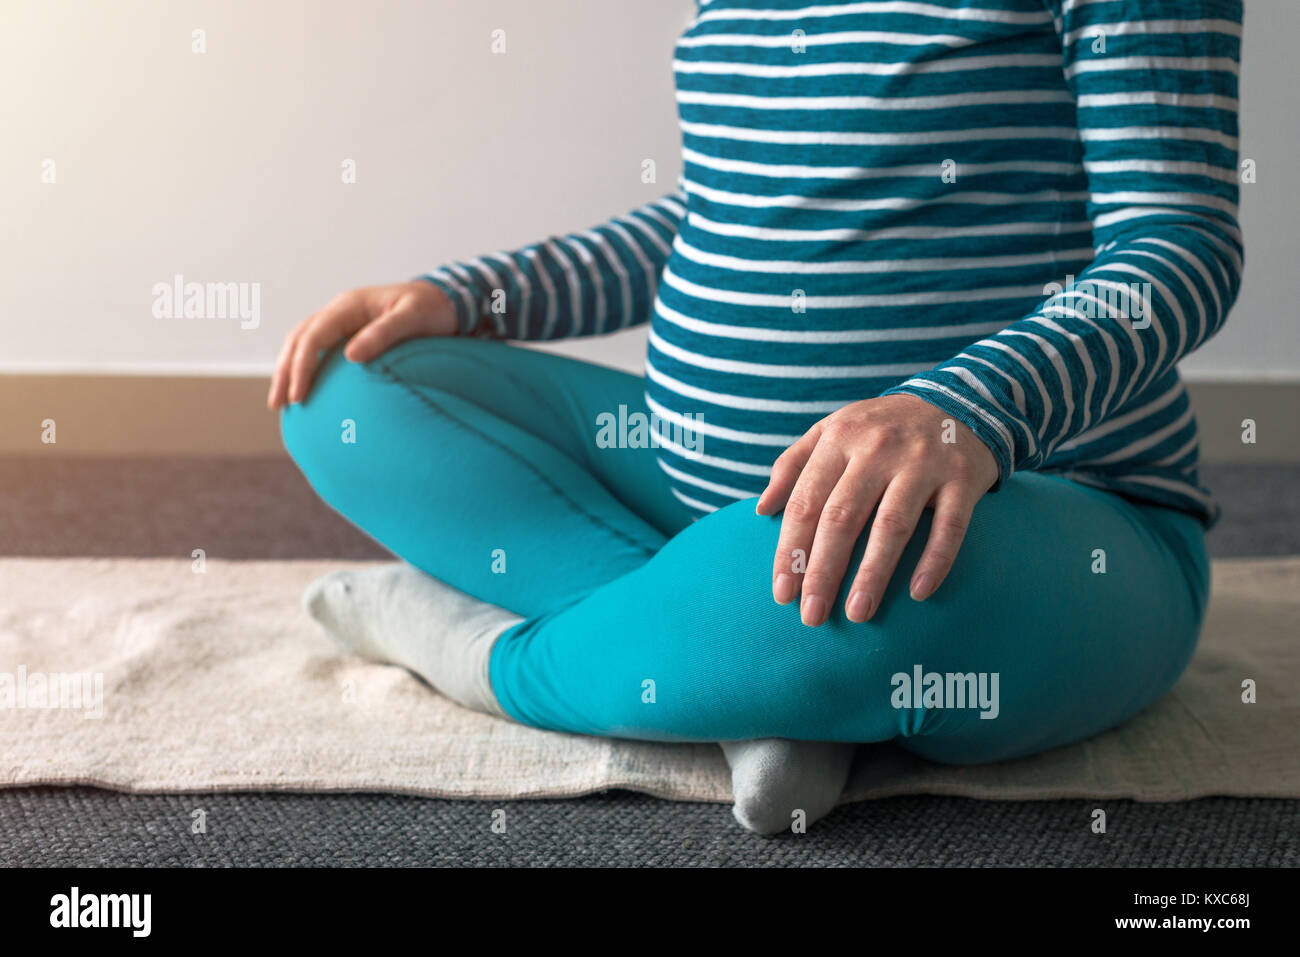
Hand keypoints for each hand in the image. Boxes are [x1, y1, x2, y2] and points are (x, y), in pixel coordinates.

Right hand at [267, 280, 456, 408]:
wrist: (447, 301)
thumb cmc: (433, 309)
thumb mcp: (413, 318)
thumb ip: (384, 334)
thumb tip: (351, 356)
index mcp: (349, 305)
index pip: (313, 336)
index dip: (302, 366)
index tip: (299, 396)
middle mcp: (340, 312)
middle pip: (299, 339)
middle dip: (285, 371)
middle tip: (277, 404)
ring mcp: (343, 322)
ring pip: (303, 344)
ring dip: (289, 370)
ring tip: (282, 403)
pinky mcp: (350, 335)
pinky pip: (319, 351)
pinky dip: (307, 369)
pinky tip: (306, 390)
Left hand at [756, 393, 998, 626]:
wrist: (958, 399)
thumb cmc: (881, 427)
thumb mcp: (833, 429)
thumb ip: (792, 464)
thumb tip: (760, 510)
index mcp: (840, 438)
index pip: (806, 502)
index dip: (791, 550)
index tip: (782, 593)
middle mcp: (878, 448)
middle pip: (842, 518)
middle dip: (823, 571)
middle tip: (811, 616)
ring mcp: (923, 462)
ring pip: (892, 525)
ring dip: (872, 575)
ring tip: (857, 614)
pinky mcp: (963, 478)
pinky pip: (950, 526)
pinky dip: (935, 561)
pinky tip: (918, 593)